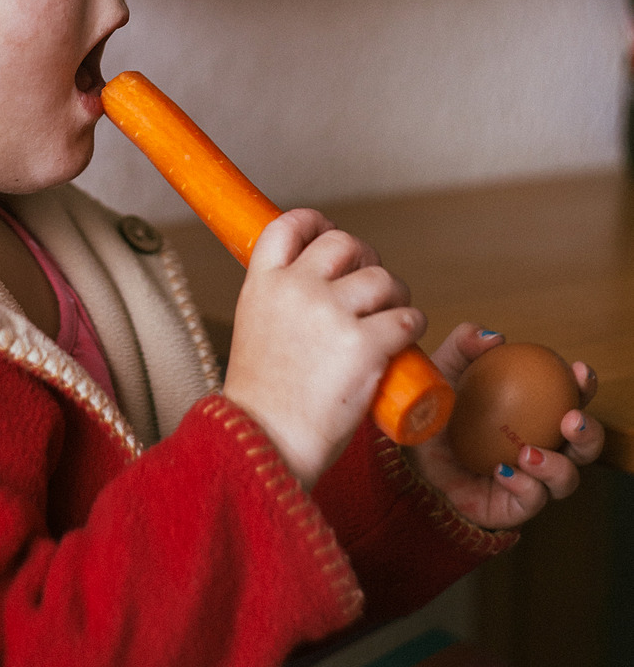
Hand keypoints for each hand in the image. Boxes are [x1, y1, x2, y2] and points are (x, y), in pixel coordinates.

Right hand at [223, 209, 426, 490]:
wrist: (268, 444)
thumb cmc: (264, 401)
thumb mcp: (255, 331)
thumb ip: (280, 303)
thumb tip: (316, 284)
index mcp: (262, 284)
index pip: (289, 225)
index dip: (316, 222)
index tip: (330, 232)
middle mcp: (296, 289)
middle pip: (344, 243)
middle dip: (365, 258)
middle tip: (372, 284)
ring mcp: (332, 314)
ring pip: (383, 279)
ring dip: (396, 294)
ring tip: (393, 316)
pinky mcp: (365, 344)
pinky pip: (406, 318)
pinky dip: (412, 324)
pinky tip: (405, 337)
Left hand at [406, 324, 603, 529]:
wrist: (405, 457)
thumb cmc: (432, 411)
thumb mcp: (443, 369)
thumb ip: (465, 344)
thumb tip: (494, 337)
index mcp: (533, 412)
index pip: (571, 398)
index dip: (584, 385)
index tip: (578, 371)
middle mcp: (540, 446)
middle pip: (584, 444)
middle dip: (589, 433)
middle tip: (571, 420)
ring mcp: (530, 479)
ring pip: (567, 479)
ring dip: (558, 466)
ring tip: (528, 453)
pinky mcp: (512, 507)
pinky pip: (533, 501)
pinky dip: (525, 487)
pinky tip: (502, 471)